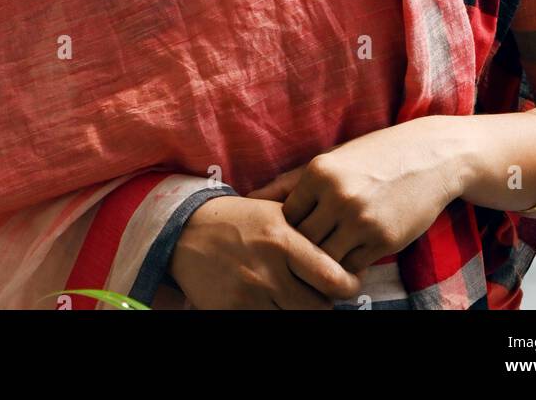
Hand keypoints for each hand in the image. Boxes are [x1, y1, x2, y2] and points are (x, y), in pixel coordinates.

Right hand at [167, 194, 364, 309]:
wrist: (186, 232)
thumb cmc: (239, 219)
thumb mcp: (274, 213)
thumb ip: (308, 231)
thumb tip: (346, 253)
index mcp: (282, 240)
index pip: (332, 278)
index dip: (348, 284)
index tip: (348, 281)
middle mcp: (267, 271)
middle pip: (319, 306)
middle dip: (324, 300)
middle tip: (320, 289)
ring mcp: (249, 295)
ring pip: (296, 318)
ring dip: (301, 309)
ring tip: (295, 293)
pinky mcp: (232, 312)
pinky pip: (269, 322)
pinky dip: (276, 313)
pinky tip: (272, 299)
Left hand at [245, 116, 462, 274]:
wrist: (429, 156)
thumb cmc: (374, 156)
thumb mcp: (332, 159)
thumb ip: (290, 182)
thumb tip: (248, 200)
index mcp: (319, 171)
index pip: (285, 218)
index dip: (288, 230)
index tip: (296, 232)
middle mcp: (336, 195)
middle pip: (301, 242)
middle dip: (302, 251)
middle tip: (305, 255)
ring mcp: (360, 219)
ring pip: (324, 260)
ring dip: (324, 263)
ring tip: (326, 259)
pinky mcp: (383, 239)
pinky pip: (351, 267)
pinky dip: (347, 266)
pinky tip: (351, 256)